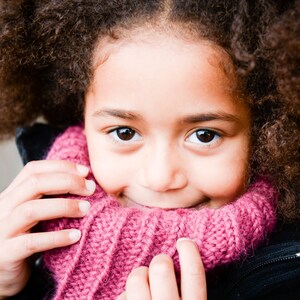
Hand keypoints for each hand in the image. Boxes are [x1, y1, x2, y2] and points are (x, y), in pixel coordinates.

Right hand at [0, 160, 94, 297]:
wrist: (2, 275)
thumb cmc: (26, 240)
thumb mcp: (35, 215)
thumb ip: (49, 198)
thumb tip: (85, 182)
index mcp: (11, 195)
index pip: (33, 170)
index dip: (61, 167)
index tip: (86, 171)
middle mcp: (3, 208)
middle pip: (34, 183)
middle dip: (67, 182)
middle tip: (91, 188)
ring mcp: (2, 230)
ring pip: (32, 209)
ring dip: (64, 206)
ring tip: (86, 209)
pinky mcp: (6, 254)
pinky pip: (32, 242)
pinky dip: (57, 237)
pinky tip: (76, 235)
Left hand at [118, 238, 206, 299]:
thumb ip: (185, 290)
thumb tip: (179, 261)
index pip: (194, 274)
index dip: (190, 251)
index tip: (184, 241)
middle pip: (161, 268)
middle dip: (159, 262)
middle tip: (159, 267)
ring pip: (137, 278)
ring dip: (139, 276)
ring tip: (143, 285)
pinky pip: (121, 295)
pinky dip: (126, 295)